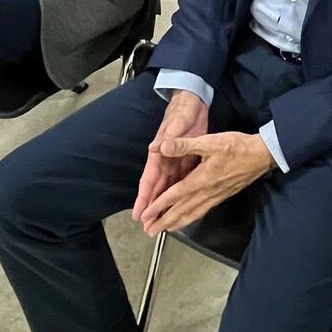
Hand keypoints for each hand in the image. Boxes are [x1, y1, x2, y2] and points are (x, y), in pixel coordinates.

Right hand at [133, 90, 208, 222]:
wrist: (193, 103)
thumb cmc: (182, 112)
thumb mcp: (176, 123)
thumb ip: (168, 137)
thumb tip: (155, 148)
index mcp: (160, 154)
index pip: (149, 180)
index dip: (144, 198)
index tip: (139, 214)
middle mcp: (165, 162)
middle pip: (157, 190)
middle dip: (152, 209)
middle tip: (148, 228)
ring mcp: (175, 163)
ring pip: (168, 189)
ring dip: (164, 206)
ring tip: (161, 223)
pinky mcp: (186, 162)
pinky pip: (181, 182)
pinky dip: (179, 196)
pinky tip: (180, 206)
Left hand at [139, 129, 274, 234]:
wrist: (262, 155)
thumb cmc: (237, 147)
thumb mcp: (210, 141)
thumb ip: (184, 145)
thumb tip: (161, 146)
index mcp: (200, 180)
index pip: (174, 196)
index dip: (158, 206)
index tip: (146, 215)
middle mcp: (206, 192)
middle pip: (181, 211)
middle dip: (164, 221)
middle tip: (149, 231)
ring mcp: (215, 196)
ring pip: (192, 214)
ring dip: (176, 223)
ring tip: (164, 230)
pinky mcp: (221, 196)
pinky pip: (202, 211)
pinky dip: (190, 218)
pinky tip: (187, 219)